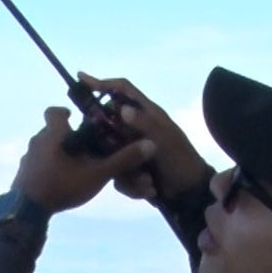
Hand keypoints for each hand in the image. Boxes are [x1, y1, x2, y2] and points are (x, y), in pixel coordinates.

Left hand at [11, 104, 158, 214]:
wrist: (27, 211)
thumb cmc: (63, 185)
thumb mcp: (97, 173)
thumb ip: (122, 159)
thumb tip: (150, 144)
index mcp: (53, 134)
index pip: (54, 111)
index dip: (64, 112)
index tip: (74, 118)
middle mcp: (36, 141)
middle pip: (51, 131)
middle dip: (66, 137)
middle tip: (82, 148)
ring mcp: (26, 159)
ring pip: (43, 148)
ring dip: (56, 153)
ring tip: (72, 167)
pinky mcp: (22, 174)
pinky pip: (36, 164)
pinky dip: (47, 168)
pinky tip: (58, 181)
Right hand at [74, 72, 211, 202]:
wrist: (189, 193)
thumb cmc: (181, 161)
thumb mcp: (165, 141)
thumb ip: (145, 124)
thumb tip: (121, 108)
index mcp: (147, 115)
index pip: (123, 91)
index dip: (103, 83)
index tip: (81, 79)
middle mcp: (135, 129)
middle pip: (107, 125)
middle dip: (107, 142)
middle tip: (113, 154)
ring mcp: (130, 149)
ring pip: (110, 154)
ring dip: (128, 172)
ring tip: (147, 179)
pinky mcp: (129, 169)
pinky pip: (117, 175)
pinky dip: (132, 184)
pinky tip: (149, 187)